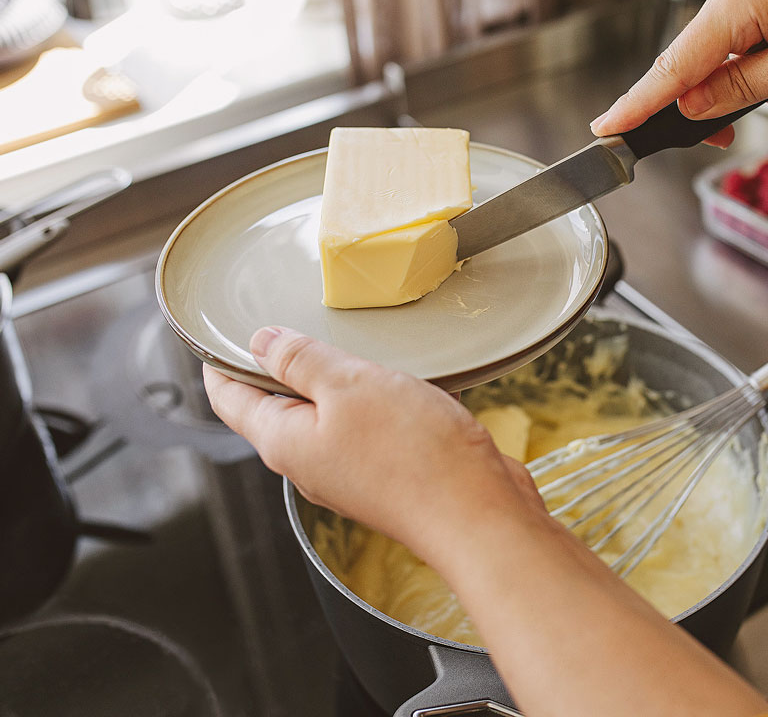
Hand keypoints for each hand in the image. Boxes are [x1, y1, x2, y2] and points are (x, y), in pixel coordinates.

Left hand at [203, 326, 540, 565]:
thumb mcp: (349, 384)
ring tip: (352, 345)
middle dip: (280, 367)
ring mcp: (351, 471)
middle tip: (289, 324)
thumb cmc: (414, 456)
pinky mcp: (391, 474)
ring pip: (329, 416)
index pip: (230, 399)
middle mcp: (311, 462)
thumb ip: (301, 360)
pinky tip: (404, 381)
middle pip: (278, 408)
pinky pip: (370, 429)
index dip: (221, 361)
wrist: (477, 514)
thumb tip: (262, 342)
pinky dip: (377, 400)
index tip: (220, 332)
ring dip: (337, 381)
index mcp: (285, 441)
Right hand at [591, 0, 767, 141]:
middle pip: (694, 65)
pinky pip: (753, 48)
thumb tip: (690, 107)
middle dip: (715, 105)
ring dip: (759, 89)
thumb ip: (739, 91)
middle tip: (728, 137)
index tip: (605, 131)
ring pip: (728, 62)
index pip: (672, 66)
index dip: (638, 105)